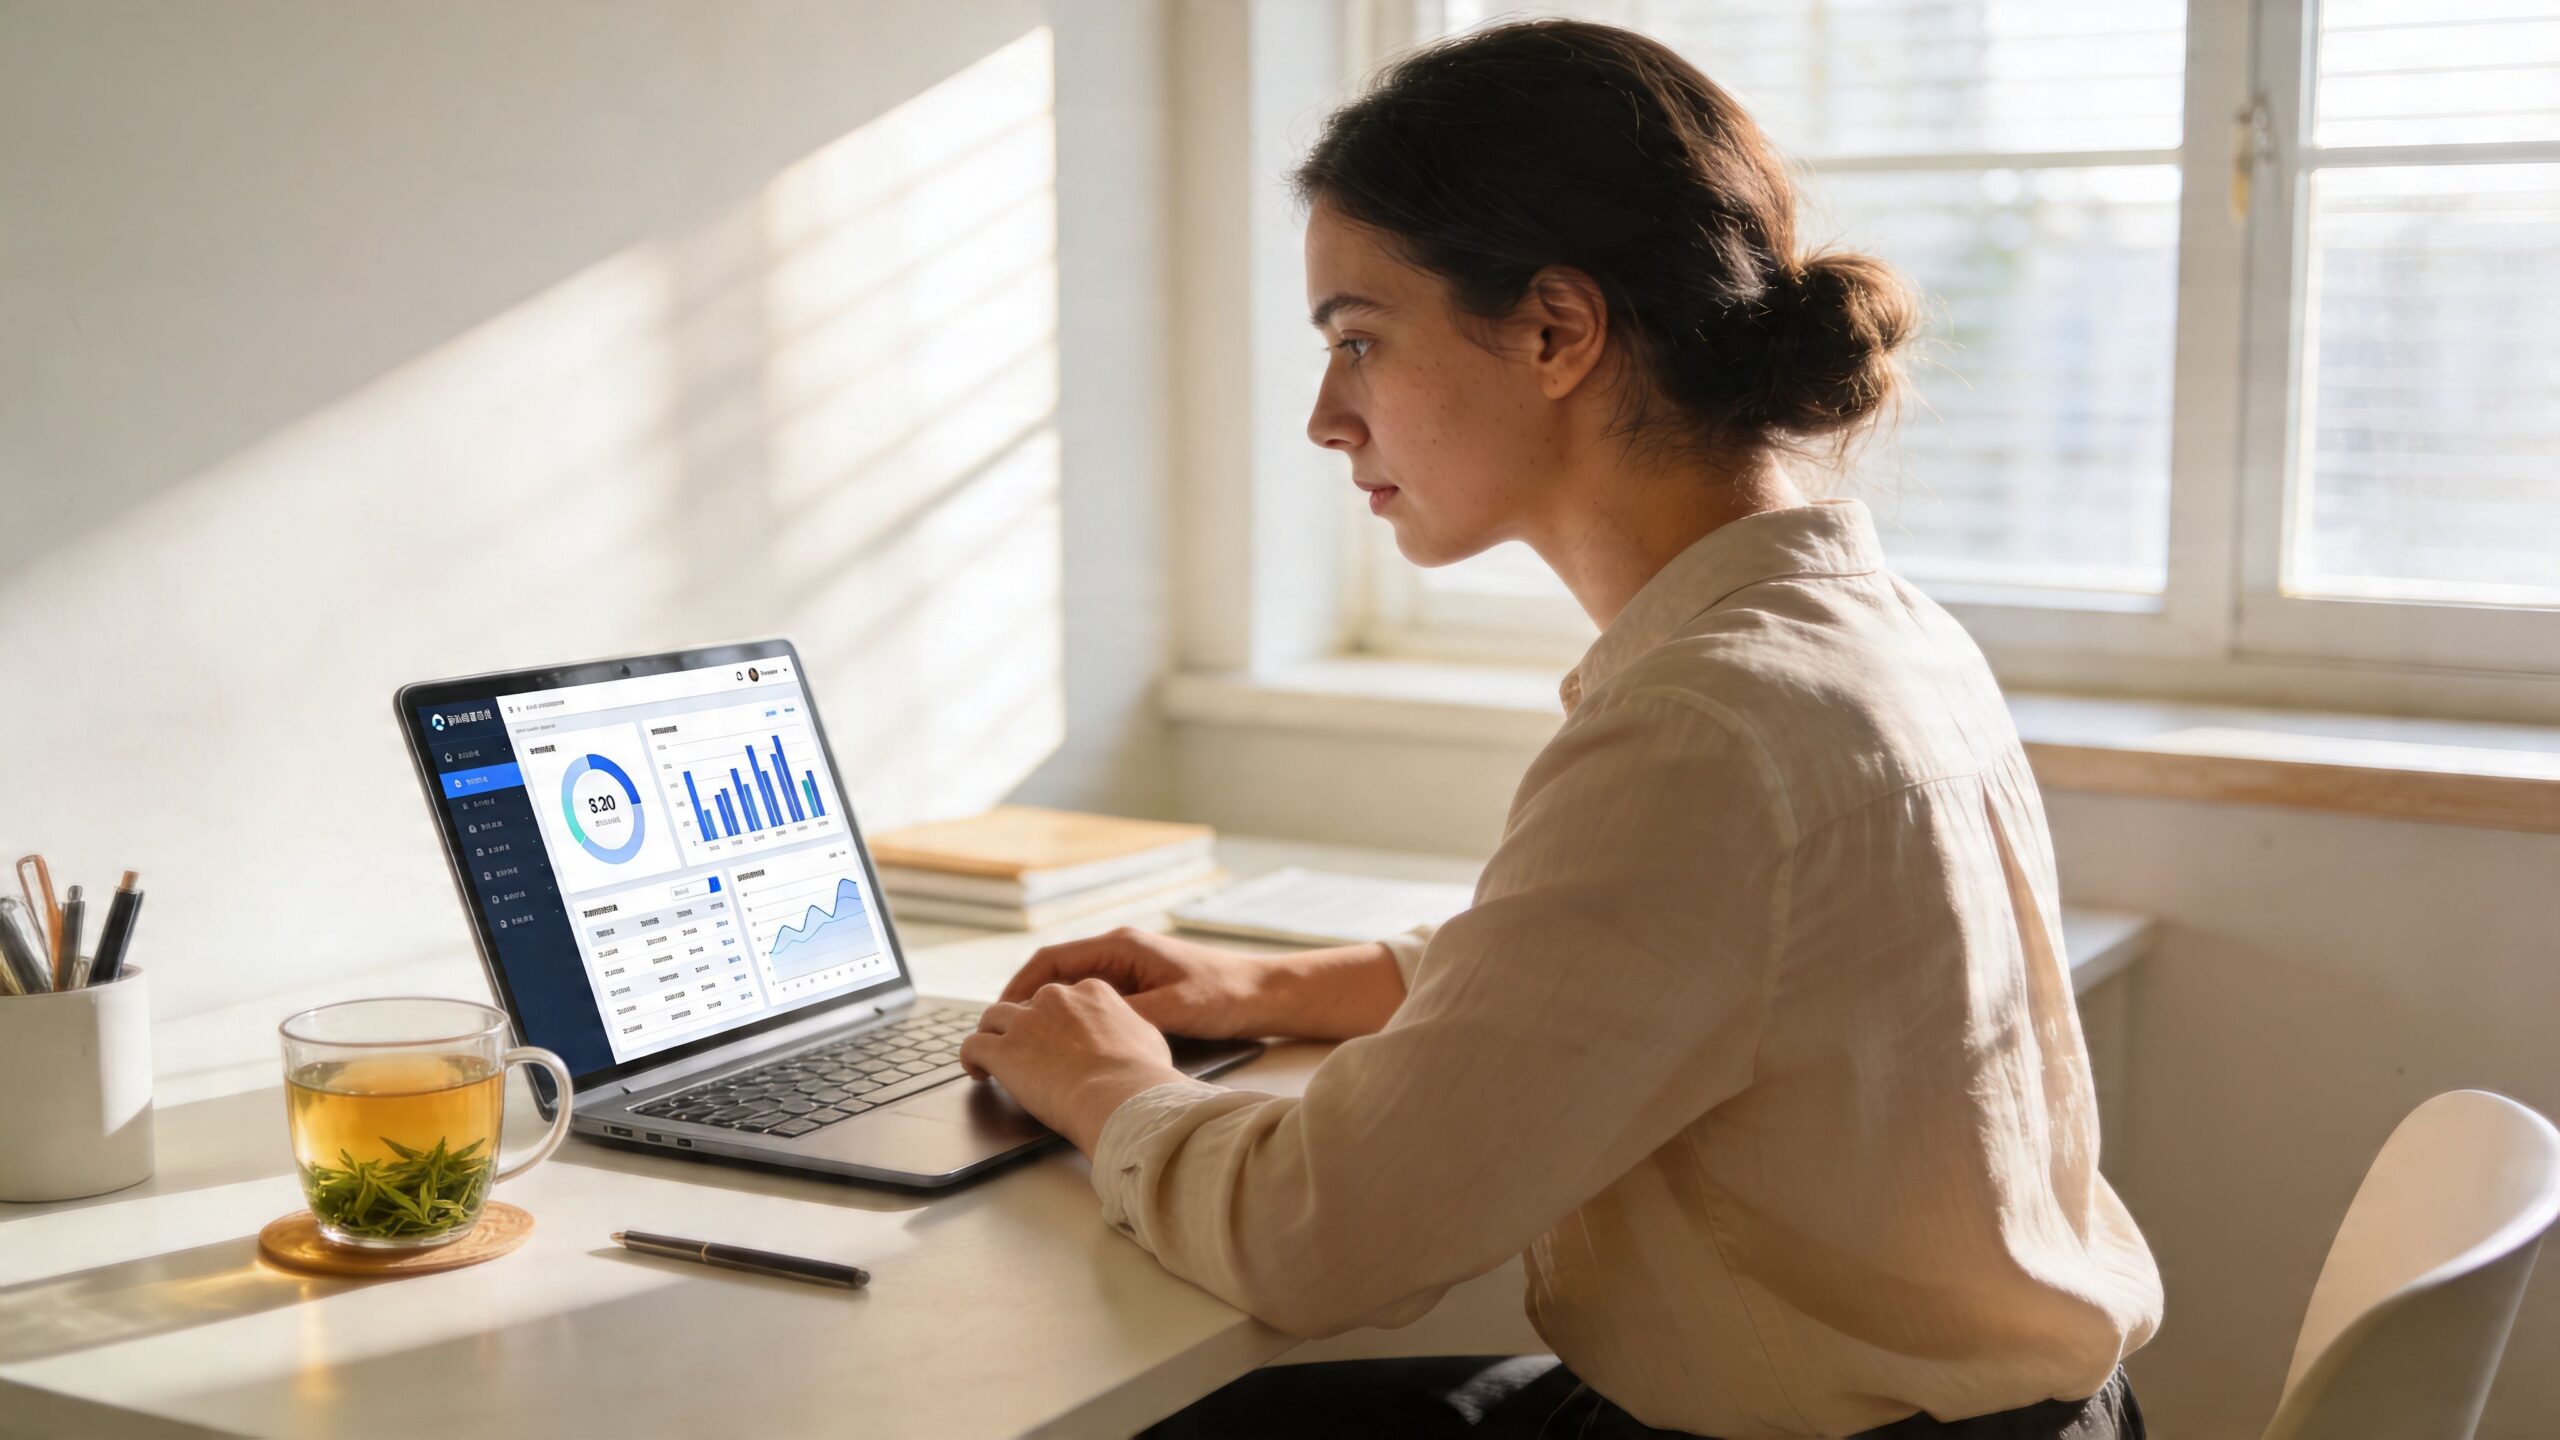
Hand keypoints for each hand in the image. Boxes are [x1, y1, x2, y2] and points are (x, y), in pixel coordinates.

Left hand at [961, 978, 1187, 1153]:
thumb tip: (1130, 1035)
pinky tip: (976, 1071)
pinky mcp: (1003, 1051)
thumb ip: (1130, 1028)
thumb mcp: (1148, 1038)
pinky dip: (970, 1057)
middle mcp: (1054, 999)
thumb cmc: (1141, 1075)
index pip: (1061, 998)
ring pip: (994, 1017)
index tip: (1053, 1036)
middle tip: (1023, 1047)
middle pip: (1026, 1004)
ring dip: (991, 1034)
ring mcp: (1025, 1023)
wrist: (1120, 1096)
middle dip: (1023, 1025)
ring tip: (989, 1054)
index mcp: (1090, 992)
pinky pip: (972, 1045)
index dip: (1053, 1018)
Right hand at [996, 926, 1274, 1038]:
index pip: (1052, 959)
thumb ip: (1124, 1015)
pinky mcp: (1139, 987)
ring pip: (1071, 987)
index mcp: (1121, 947)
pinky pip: (1091, 999)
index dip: (1019, 986)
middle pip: (1054, 973)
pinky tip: (1063, 1043)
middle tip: (1001, 1031)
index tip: (999, 1012)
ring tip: (1023, 1040)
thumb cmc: (1222, 996)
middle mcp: (1120, 952)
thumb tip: (1080, 1028)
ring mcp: (1128, 969)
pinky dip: (1071, 1017)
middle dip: (1025, 1001)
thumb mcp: (1170, 1009)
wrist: (1261, 994)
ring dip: (1046, 1010)